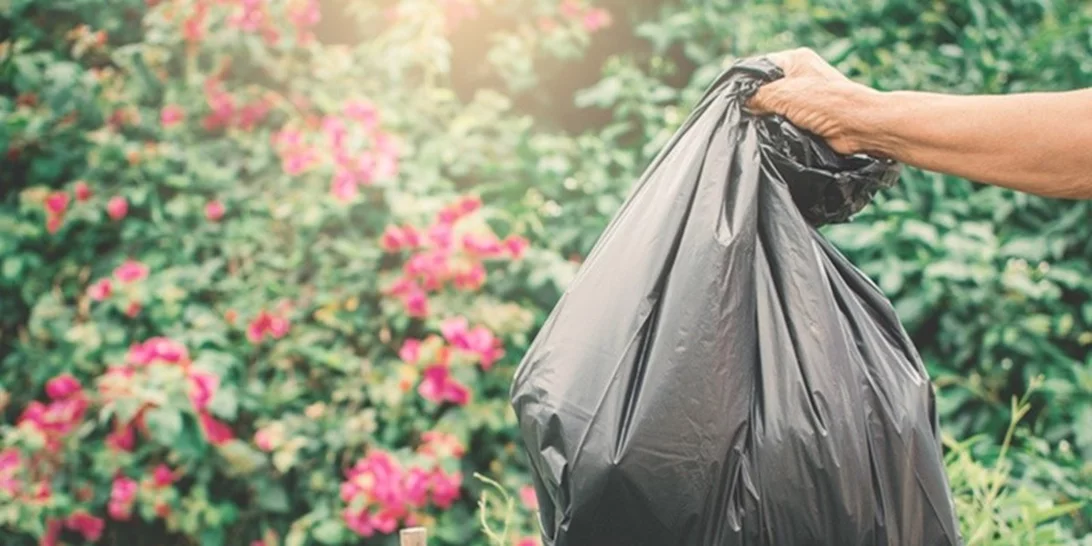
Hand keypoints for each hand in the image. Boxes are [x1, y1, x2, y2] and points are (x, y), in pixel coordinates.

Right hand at [748, 48, 876, 154]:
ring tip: (757, 127)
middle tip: (743, 116)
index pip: (761, 67)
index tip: (733, 99)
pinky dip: (780, 129)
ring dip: (769, 119)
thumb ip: (757, 97)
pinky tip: (771, 136)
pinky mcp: (811, 117)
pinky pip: (787, 122)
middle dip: (757, 103)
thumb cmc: (824, 102)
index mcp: (796, 59)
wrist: (858, 126)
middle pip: (768, 89)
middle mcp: (802, 76)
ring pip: (776, 108)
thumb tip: (744, 105)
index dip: (746, 82)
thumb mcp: (782, 94)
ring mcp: (807, 97)